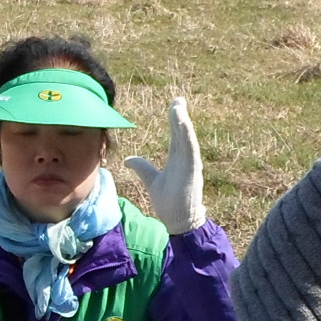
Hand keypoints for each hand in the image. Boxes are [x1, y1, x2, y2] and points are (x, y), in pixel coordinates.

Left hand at [124, 97, 204, 233]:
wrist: (178, 221)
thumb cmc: (169, 202)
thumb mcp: (152, 180)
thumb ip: (143, 168)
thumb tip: (128, 159)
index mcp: (178, 159)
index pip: (177, 135)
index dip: (175, 120)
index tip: (175, 104)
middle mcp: (186, 159)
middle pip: (183, 133)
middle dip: (180, 115)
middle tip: (178, 98)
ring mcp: (191, 165)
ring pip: (187, 139)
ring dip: (183, 122)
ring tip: (179, 107)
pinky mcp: (192, 171)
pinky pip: (191, 151)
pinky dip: (188, 137)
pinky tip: (184, 124)